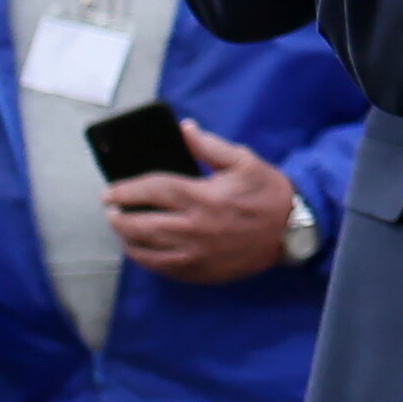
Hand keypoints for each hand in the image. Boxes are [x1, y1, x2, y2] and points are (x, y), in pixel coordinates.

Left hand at [105, 121, 301, 285]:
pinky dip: (143, 258)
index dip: (126, 190)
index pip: (152, 191)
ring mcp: (195, 254)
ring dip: (126, 238)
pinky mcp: (198, 271)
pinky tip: (140, 248)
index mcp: (202, 197)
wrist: (292, 230)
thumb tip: (182, 129)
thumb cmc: (267, 192)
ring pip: (145, 249)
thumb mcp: (243, 161)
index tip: (110, 191)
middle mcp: (193, 228)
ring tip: (121, 227)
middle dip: (118, 216)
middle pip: (140, 224)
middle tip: (111, 209)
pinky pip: (160, 268)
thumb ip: (209, 146)